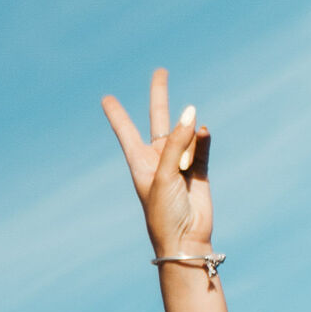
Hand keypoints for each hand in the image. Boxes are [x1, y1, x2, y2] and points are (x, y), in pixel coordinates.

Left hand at [101, 67, 210, 260]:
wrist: (185, 240)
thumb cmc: (164, 213)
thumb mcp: (163, 175)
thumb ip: (177, 142)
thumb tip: (192, 111)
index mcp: (140, 162)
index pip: (126, 132)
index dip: (117, 115)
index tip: (106, 98)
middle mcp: (159, 158)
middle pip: (159, 118)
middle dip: (159, 95)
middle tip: (160, 71)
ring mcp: (180, 161)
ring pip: (187, 134)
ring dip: (188, 142)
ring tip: (184, 173)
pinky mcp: (200, 167)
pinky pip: (203, 144)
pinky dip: (204, 139)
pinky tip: (205, 132)